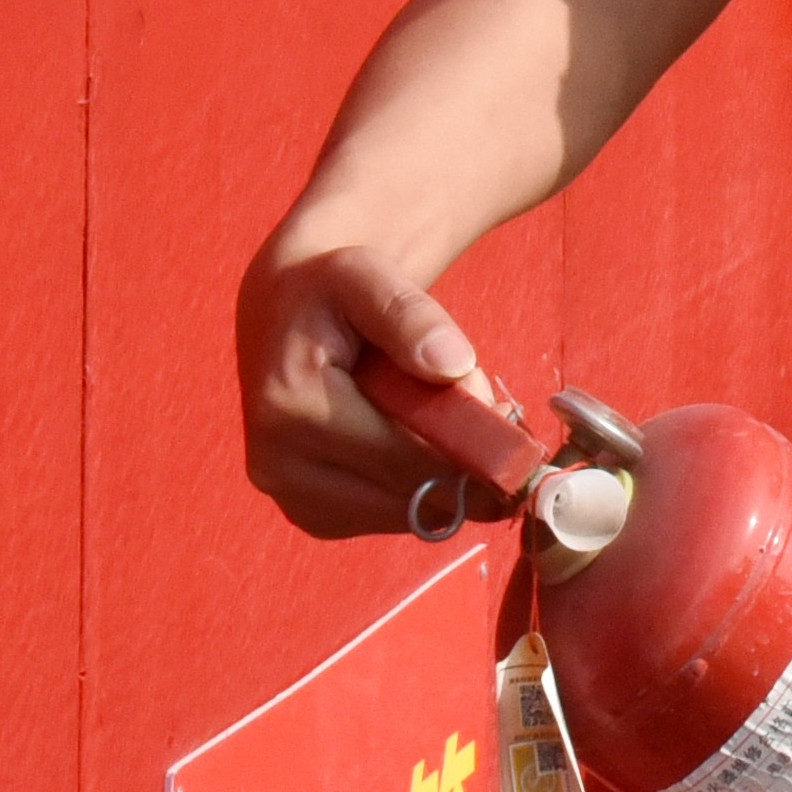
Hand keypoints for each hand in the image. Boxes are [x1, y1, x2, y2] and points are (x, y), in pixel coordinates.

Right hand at [237, 232, 495, 539]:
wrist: (285, 314)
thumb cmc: (329, 290)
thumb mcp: (365, 274)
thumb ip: (409, 315)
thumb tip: (452, 364)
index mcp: (290, 409)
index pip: (404, 457)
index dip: (472, 445)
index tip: (511, 416)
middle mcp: (280, 469)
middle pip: (413, 496)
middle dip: (464, 459)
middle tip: (479, 401)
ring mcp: (294, 501)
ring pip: (412, 515)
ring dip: (447, 474)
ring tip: (437, 408)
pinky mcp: (316, 517)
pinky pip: (396, 517)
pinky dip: (425, 486)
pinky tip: (416, 436)